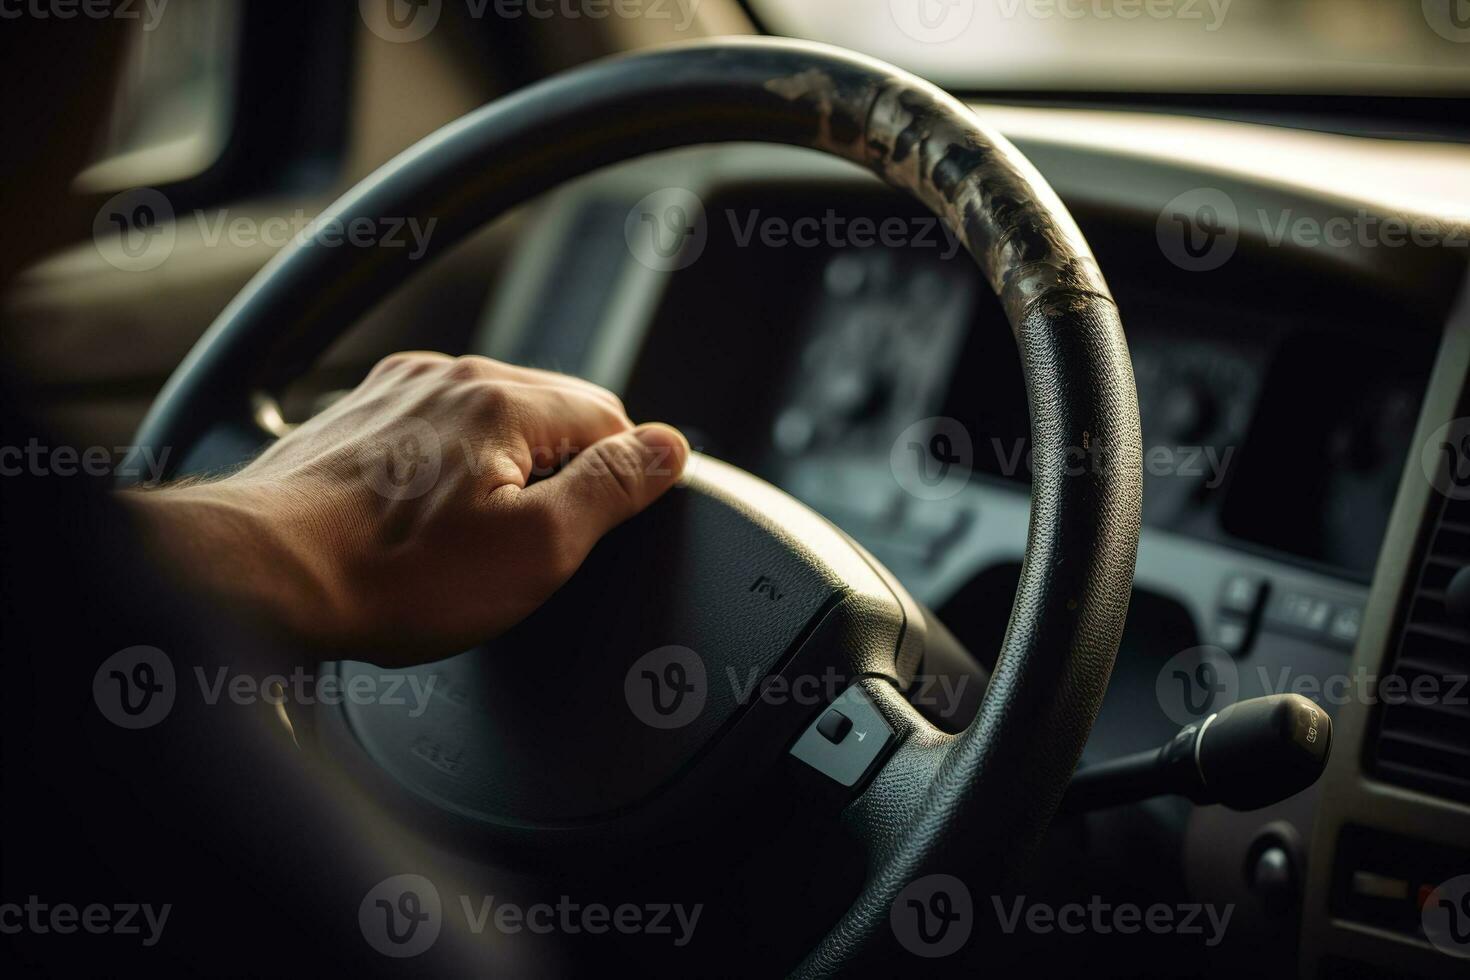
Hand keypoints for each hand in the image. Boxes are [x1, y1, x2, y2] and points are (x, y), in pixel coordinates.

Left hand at [125, 353, 688, 665]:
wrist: (263, 576)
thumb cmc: (396, 576)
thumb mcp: (536, 549)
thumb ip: (612, 488)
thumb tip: (669, 446)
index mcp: (505, 399)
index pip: (612, 420)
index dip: (615, 483)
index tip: (583, 534)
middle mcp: (451, 375)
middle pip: (553, 412)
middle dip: (558, 475)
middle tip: (524, 549)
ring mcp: (398, 390)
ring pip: (492, 419)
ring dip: (502, 471)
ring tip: (466, 542)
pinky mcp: (359, 414)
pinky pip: (437, 428)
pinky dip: (449, 467)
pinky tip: (423, 522)